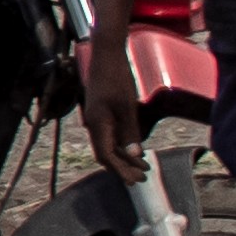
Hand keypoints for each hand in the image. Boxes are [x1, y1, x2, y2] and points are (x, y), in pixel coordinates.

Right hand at [76, 25, 152, 180]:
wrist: (107, 54)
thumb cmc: (117, 77)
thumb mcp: (127, 106)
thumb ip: (130, 132)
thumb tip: (134, 154)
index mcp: (97, 124)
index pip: (106, 156)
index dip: (120, 170)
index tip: (135, 181)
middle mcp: (93, 123)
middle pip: (106, 153)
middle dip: (123, 167)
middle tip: (142, 177)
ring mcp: (96, 117)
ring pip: (108, 144)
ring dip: (124, 157)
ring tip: (142, 165)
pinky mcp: (101, 111)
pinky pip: (109, 134)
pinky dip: (121, 144)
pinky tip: (132, 146)